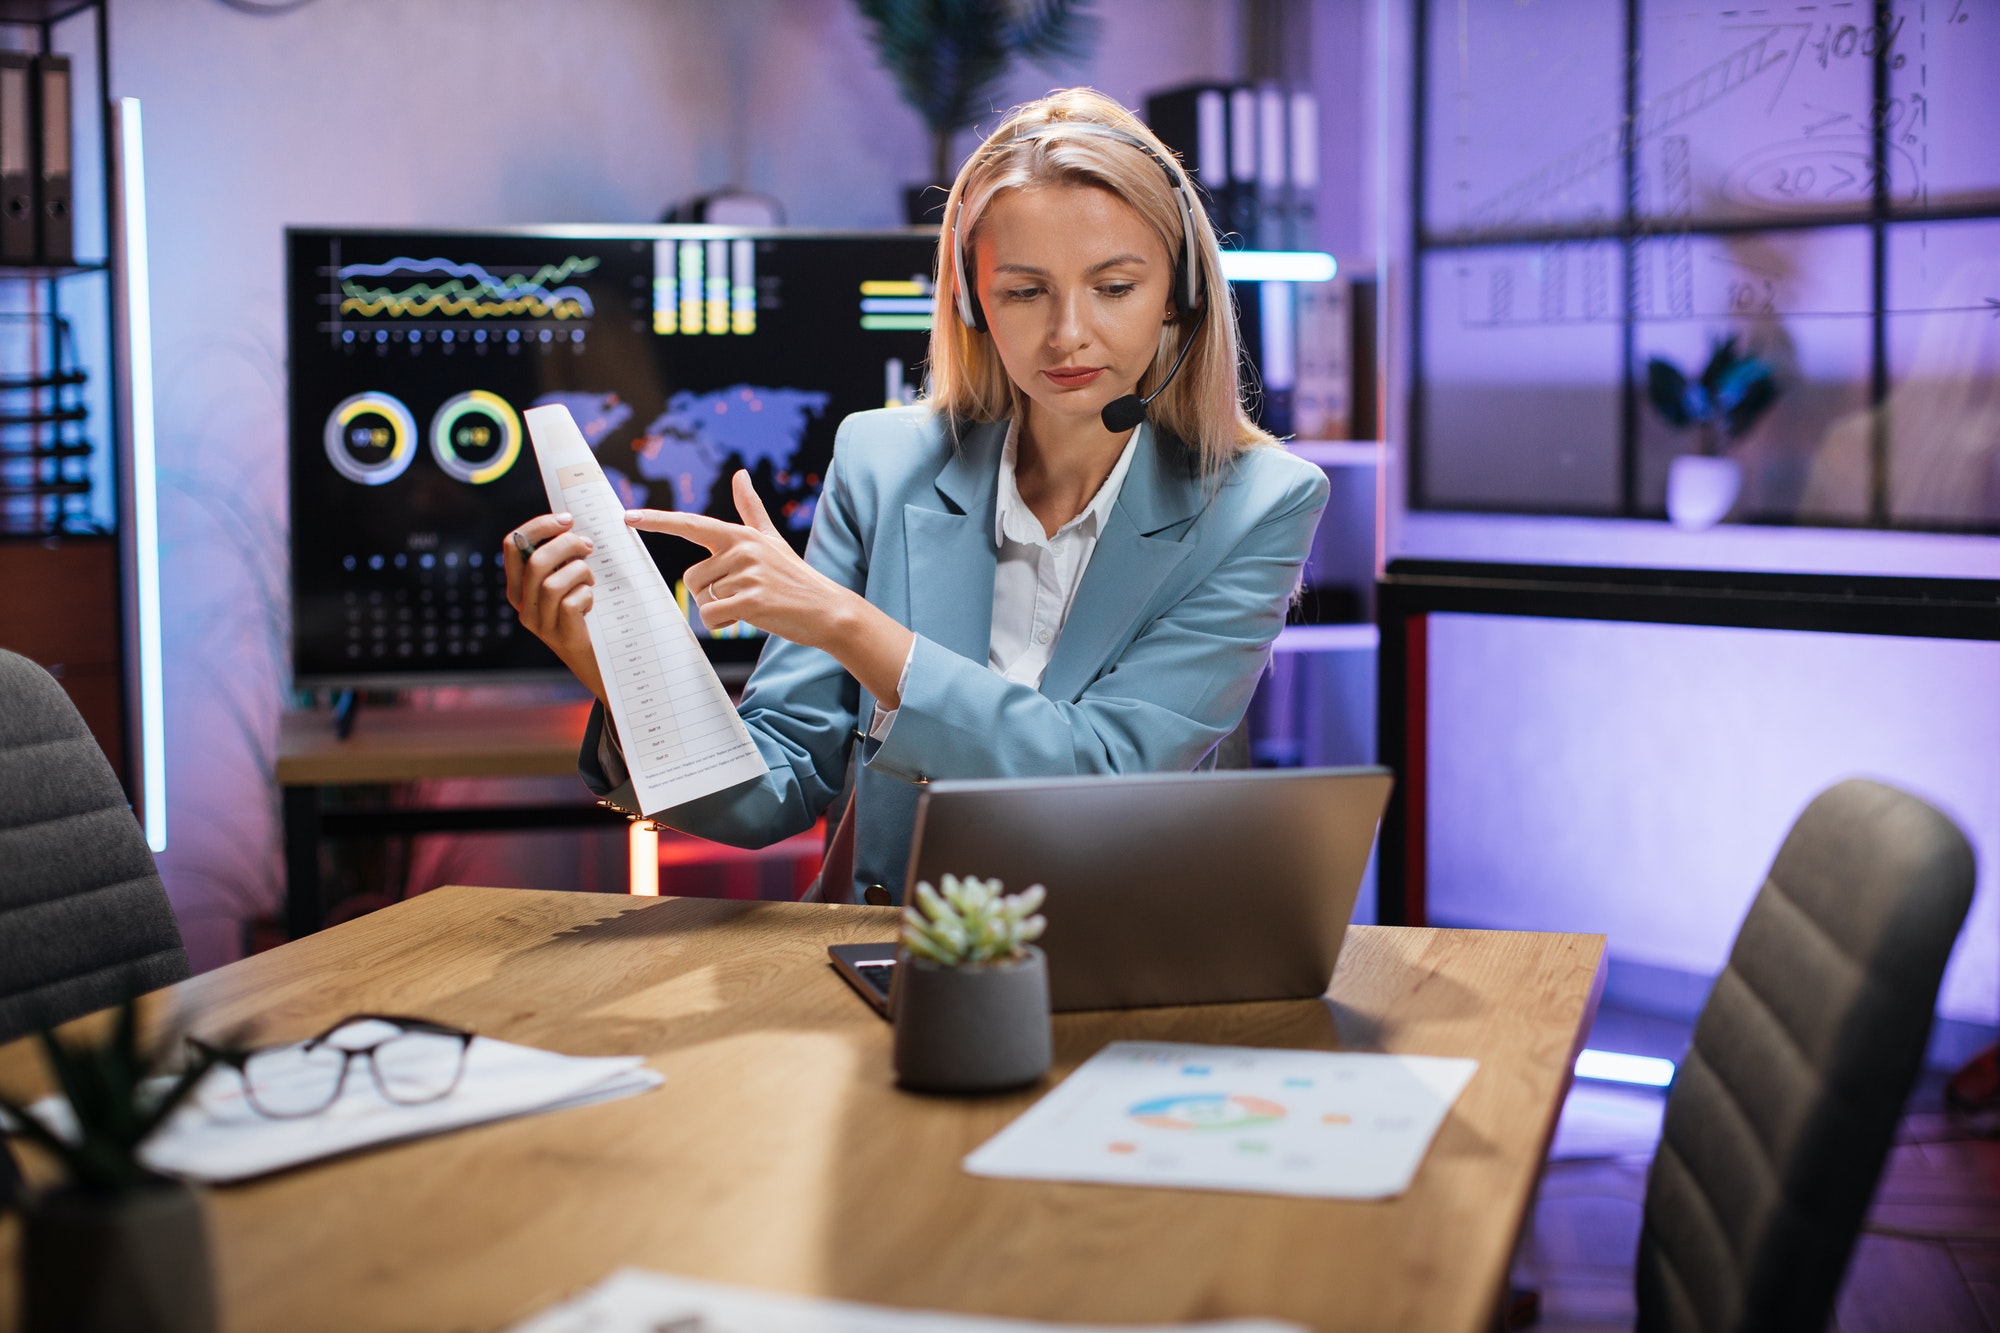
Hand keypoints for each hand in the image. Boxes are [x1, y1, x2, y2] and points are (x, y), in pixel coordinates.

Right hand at [502, 512, 606, 703]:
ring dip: (580, 572)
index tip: (567, 519)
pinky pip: (571, 605)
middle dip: (565, 545)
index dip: (538, 526)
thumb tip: (571, 526)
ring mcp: (540, 624)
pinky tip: (592, 602)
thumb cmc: (587, 615)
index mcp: (518, 587)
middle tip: (588, 546)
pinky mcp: (562, 637)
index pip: (512, 545)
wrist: (601, 663)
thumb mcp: (567, 582)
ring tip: (591, 580)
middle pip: (534, 562)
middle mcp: (523, 606)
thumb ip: (560, 559)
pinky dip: (586, 596)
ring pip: (552, 584)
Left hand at [626, 471, 913, 705]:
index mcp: (740, 535)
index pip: (690, 524)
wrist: (828, 609)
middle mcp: (742, 548)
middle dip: (711, 593)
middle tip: (743, 595)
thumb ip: (750, 508)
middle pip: (693, 578)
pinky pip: (712, 617)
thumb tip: (740, 474)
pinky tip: (750, 617)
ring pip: (703, 599)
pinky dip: (725, 624)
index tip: (626, 517)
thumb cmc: (794, 577)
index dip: (656, 521)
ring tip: (752, 605)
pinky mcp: (753, 600)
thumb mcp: (771, 539)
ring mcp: (748, 574)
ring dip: (721, 609)